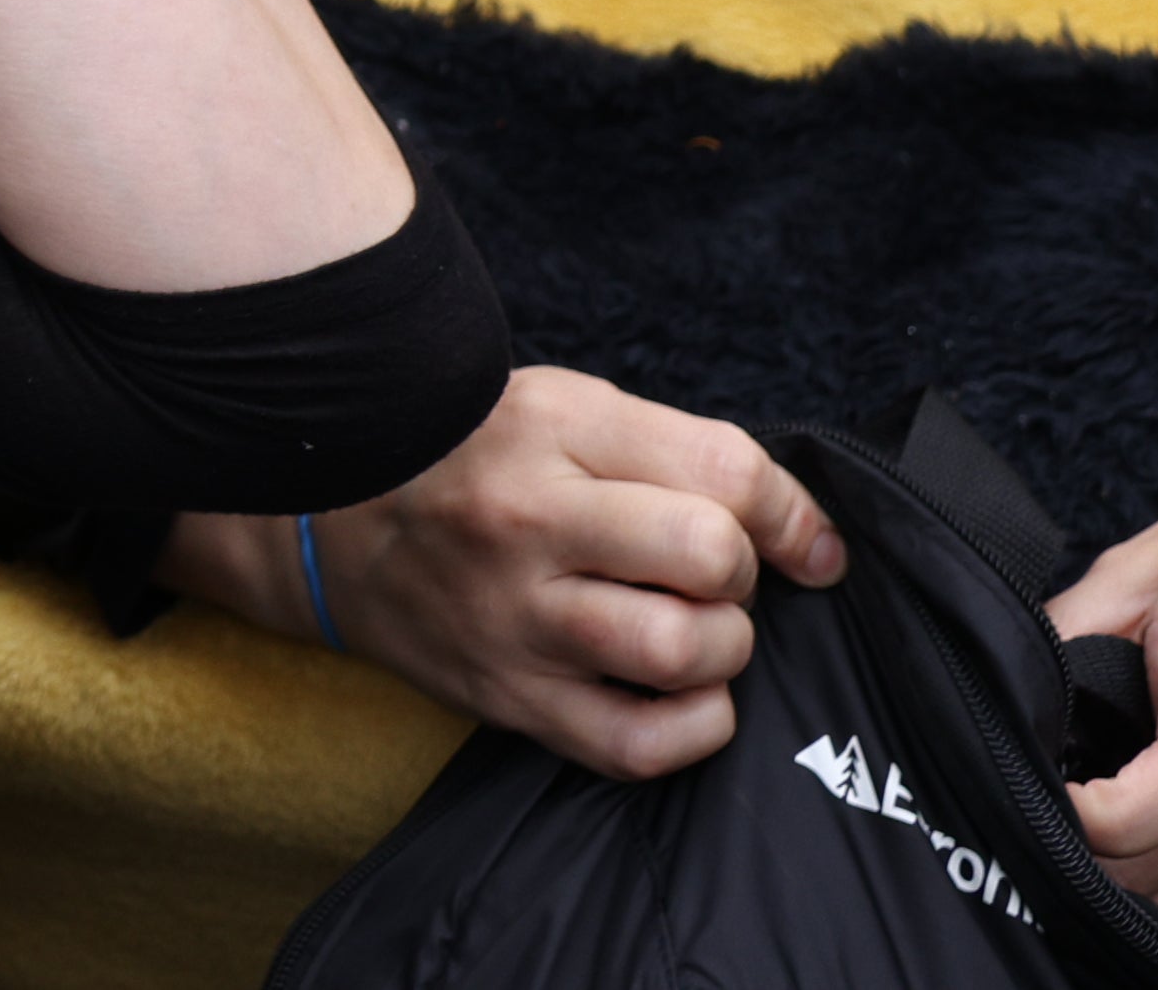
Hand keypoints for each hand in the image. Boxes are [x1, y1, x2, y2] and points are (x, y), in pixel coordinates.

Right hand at [281, 369, 837, 774]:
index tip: (803, 542)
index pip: (722, 468)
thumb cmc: (480, 460)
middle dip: (741, 571)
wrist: (339, 526)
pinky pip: (638, 746)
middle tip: (711, 572)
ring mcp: (516, 619)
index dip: (790, 512)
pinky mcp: (510, 700)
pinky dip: (694, 728)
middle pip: (708, 554)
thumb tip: (818, 545)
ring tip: (694, 627)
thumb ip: (686, 454)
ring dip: (723, 646)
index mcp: (553, 430)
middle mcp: (530, 522)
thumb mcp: (568, 411)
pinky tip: (683, 695)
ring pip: (680, 650)